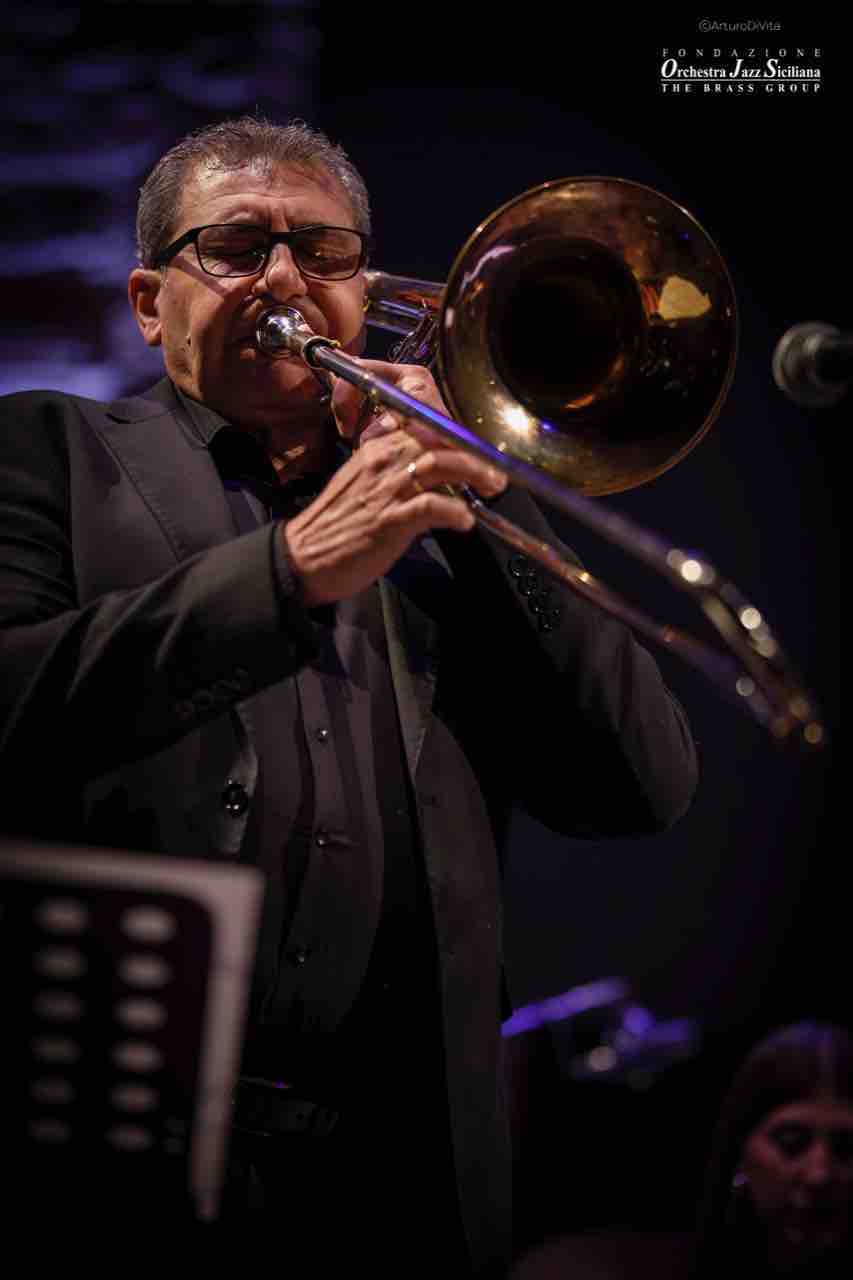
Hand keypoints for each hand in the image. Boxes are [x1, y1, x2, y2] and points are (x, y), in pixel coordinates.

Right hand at [282, 360, 506, 606]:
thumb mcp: (364, 486)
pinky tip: (464, 521)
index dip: (453, 433)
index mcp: (375, 450)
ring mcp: (386, 490)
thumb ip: (394, 474)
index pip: (420, 424)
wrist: (303, 558)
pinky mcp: (388, 520)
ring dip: (472, 472)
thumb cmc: (335, 527)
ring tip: (491, 487)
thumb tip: (432, 478)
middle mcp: (381, 462)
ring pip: (437, 463)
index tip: (475, 449)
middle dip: (472, 452)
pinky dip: (453, 510)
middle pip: (436, 438)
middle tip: (494, 473)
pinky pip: (429, 505)